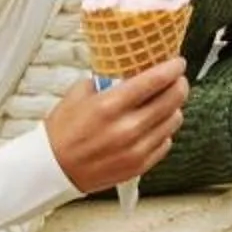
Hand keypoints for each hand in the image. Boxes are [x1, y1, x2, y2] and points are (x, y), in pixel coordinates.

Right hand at [41, 58, 187, 192]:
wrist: (52, 169)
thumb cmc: (63, 132)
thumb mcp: (78, 94)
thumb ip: (106, 80)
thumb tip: (129, 69)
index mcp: (109, 106)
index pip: (154, 81)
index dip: (172, 68)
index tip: (177, 63)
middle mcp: (126, 128)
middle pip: (172, 100)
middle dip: (179, 85)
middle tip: (177, 80)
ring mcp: (135, 150)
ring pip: (173, 121)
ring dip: (173, 108)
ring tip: (164, 103)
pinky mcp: (138, 166)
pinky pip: (166, 143)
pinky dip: (163, 131)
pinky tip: (154, 126)